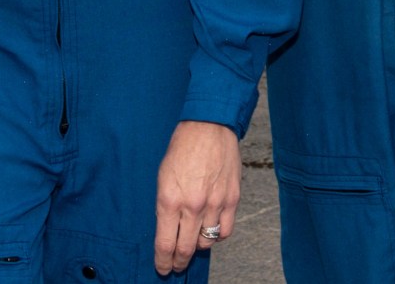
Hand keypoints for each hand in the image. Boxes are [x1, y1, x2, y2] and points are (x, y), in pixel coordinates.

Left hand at [154, 120, 240, 274]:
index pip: (165, 244)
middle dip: (179, 262)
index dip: (163, 261)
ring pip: (207, 242)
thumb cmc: (182, 147)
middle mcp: (192, 205)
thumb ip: (165, 206)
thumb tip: (168, 230)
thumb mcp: (162, 177)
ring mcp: (214, 203)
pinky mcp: (231, 199)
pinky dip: (218, 235)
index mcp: (169, 199)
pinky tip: (211, 231)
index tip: (163, 268)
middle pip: (186, 249)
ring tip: (194, 242)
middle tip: (176, 265)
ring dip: (198, 246)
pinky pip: (225, 231)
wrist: (209, 126)